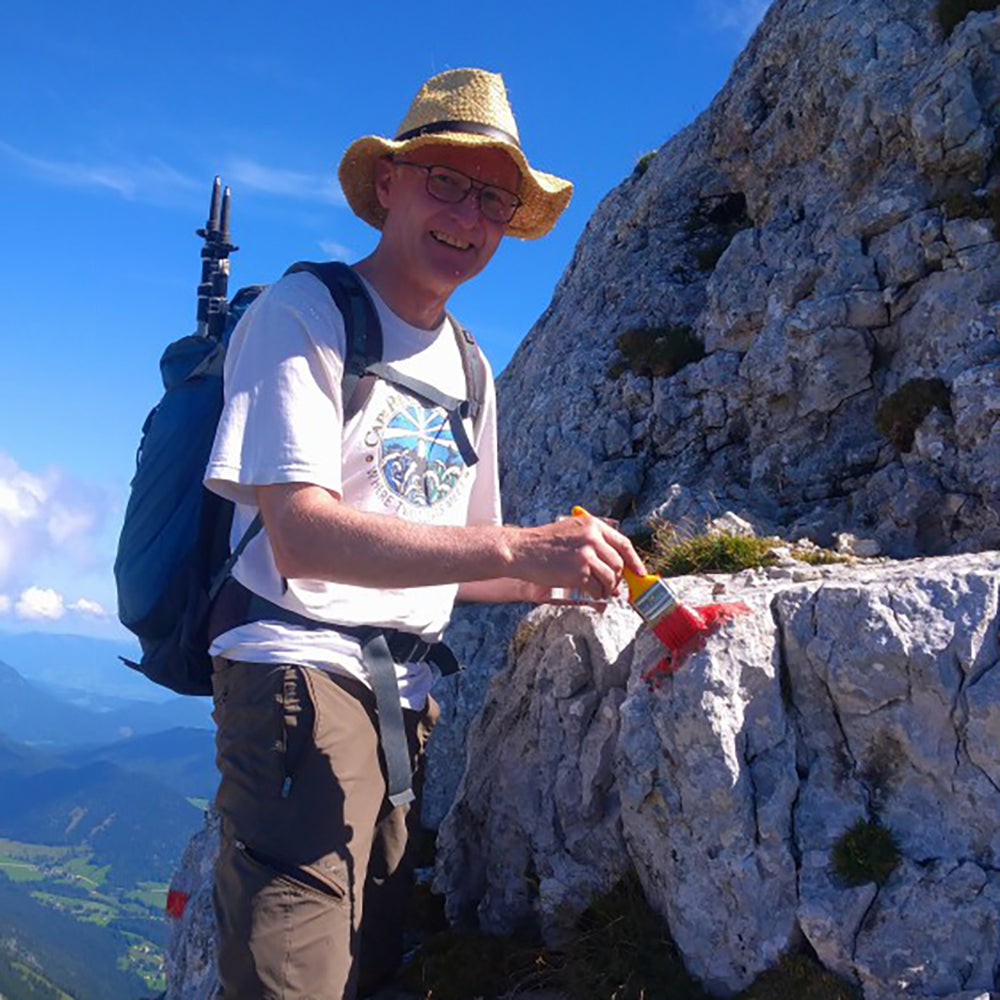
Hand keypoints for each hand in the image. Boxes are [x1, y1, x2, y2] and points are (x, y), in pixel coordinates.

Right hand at [506, 514, 645, 601]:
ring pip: (610, 578)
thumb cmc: (543, 544)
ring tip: (601, 593)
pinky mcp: (579, 572)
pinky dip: (597, 595)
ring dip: (608, 589)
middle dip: (618, 579)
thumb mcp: (571, 531)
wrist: (522, 550)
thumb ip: (592, 541)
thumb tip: (614, 564)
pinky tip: (591, 595)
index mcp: (592, 525)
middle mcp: (592, 538)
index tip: (639, 573)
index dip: (634, 560)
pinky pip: (597, 588)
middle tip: (613, 588)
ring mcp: (586, 555)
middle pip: (618, 563)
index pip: (623, 543)